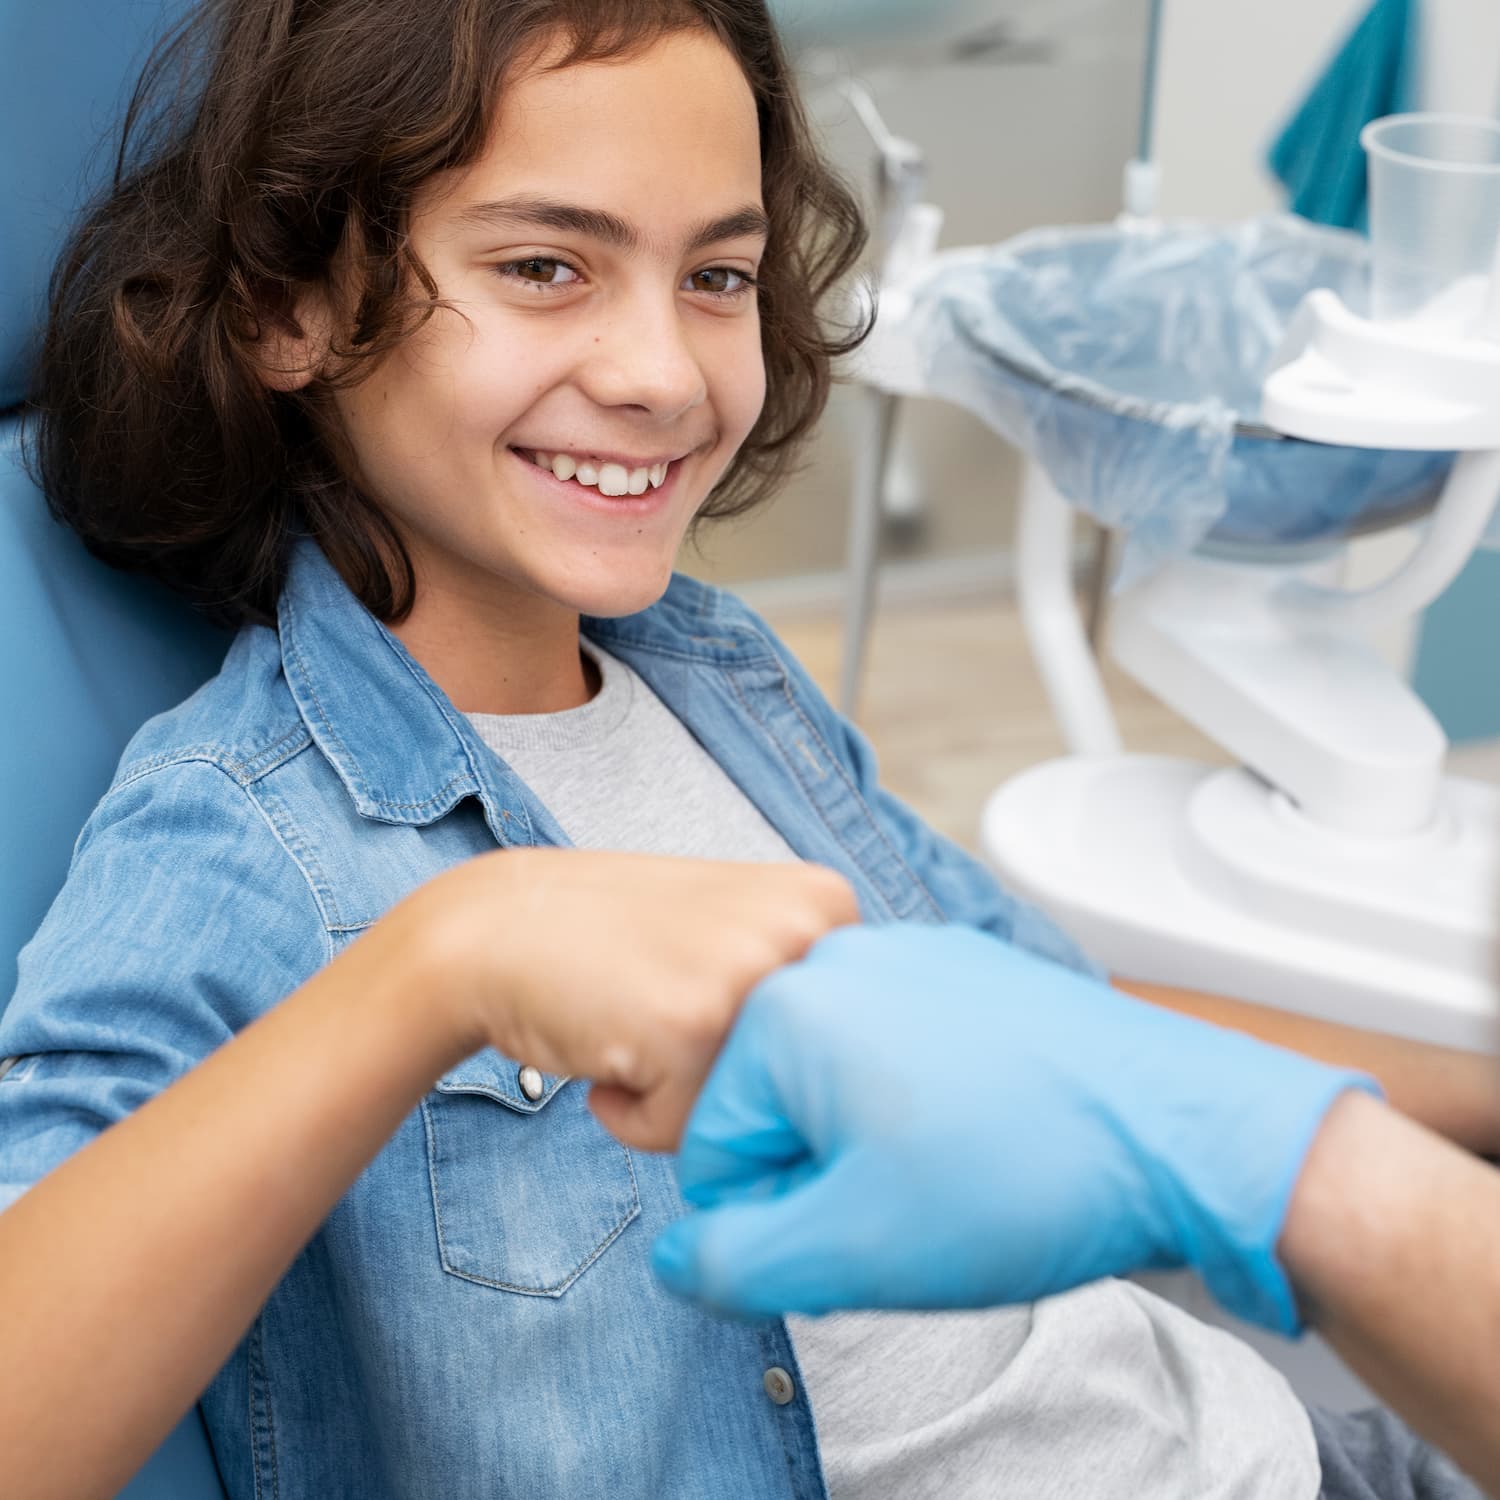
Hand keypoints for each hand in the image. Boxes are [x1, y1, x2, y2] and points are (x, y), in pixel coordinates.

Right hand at [411, 849, 858, 1150]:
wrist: (501, 926)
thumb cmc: (618, 941)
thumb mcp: (740, 929)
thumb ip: (807, 985)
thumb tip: (878, 1088)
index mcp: (828, 902)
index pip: (846, 1044)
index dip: (763, 1046)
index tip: (704, 991)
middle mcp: (807, 930)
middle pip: (803, 1086)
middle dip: (728, 1076)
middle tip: (664, 1007)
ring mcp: (754, 976)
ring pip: (750, 1114)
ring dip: (685, 1097)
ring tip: (638, 1023)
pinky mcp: (694, 1029)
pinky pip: (686, 1133)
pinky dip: (637, 1114)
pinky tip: (607, 1043)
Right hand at [651, 924, 1375, 1332]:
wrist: (1179, 1127)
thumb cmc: (1023, 1177)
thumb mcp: (850, 1249)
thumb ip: (733, 1262)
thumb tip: (680, 1256)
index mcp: (787, 1012)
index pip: (712, 1149)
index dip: (773, 1218)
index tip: (851, 1232)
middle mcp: (838, 958)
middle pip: (773, 1104)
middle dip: (823, 1172)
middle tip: (907, 1207)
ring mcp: (908, 952)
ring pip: (837, 1077)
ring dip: (872, 1139)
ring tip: (952, 1171)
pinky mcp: (964, 966)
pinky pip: (899, 1044)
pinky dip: (921, 1098)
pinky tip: (982, 1131)